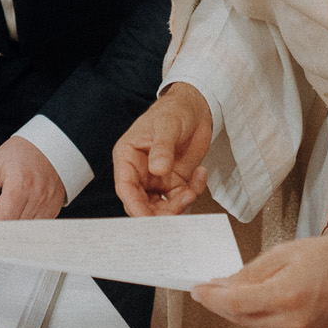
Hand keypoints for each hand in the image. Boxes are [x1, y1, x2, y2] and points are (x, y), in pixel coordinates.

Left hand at [0, 136, 65, 220]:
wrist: (51, 145)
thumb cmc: (24, 153)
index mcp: (18, 188)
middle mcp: (35, 200)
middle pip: (10, 228)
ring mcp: (46, 207)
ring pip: (22, 230)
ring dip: (11, 223)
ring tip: (7, 207)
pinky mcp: (52, 210)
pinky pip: (34, 226)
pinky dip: (24, 222)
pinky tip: (19, 209)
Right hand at [114, 84, 212, 216]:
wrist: (196, 107)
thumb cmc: (173, 110)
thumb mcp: (167, 126)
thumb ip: (161, 148)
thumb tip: (157, 170)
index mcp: (128, 157)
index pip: (125, 187)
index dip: (134, 205)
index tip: (147, 219)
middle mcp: (140, 172)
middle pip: (142, 203)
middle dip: (159, 212)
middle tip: (177, 208)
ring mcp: (158, 179)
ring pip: (162, 206)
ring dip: (178, 204)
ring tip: (191, 190)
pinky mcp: (175, 181)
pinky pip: (181, 197)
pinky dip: (193, 191)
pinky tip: (201, 173)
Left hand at [190, 235, 327, 327]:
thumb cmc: (323, 255)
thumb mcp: (280, 254)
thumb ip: (248, 274)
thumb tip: (221, 286)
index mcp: (287, 295)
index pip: (237, 304)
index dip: (212, 299)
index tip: (197, 290)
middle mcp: (293, 320)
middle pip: (241, 317)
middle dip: (219, 304)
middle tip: (205, 289)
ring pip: (253, 323)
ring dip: (236, 309)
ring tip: (227, 290)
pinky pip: (269, 326)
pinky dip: (256, 314)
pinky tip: (254, 300)